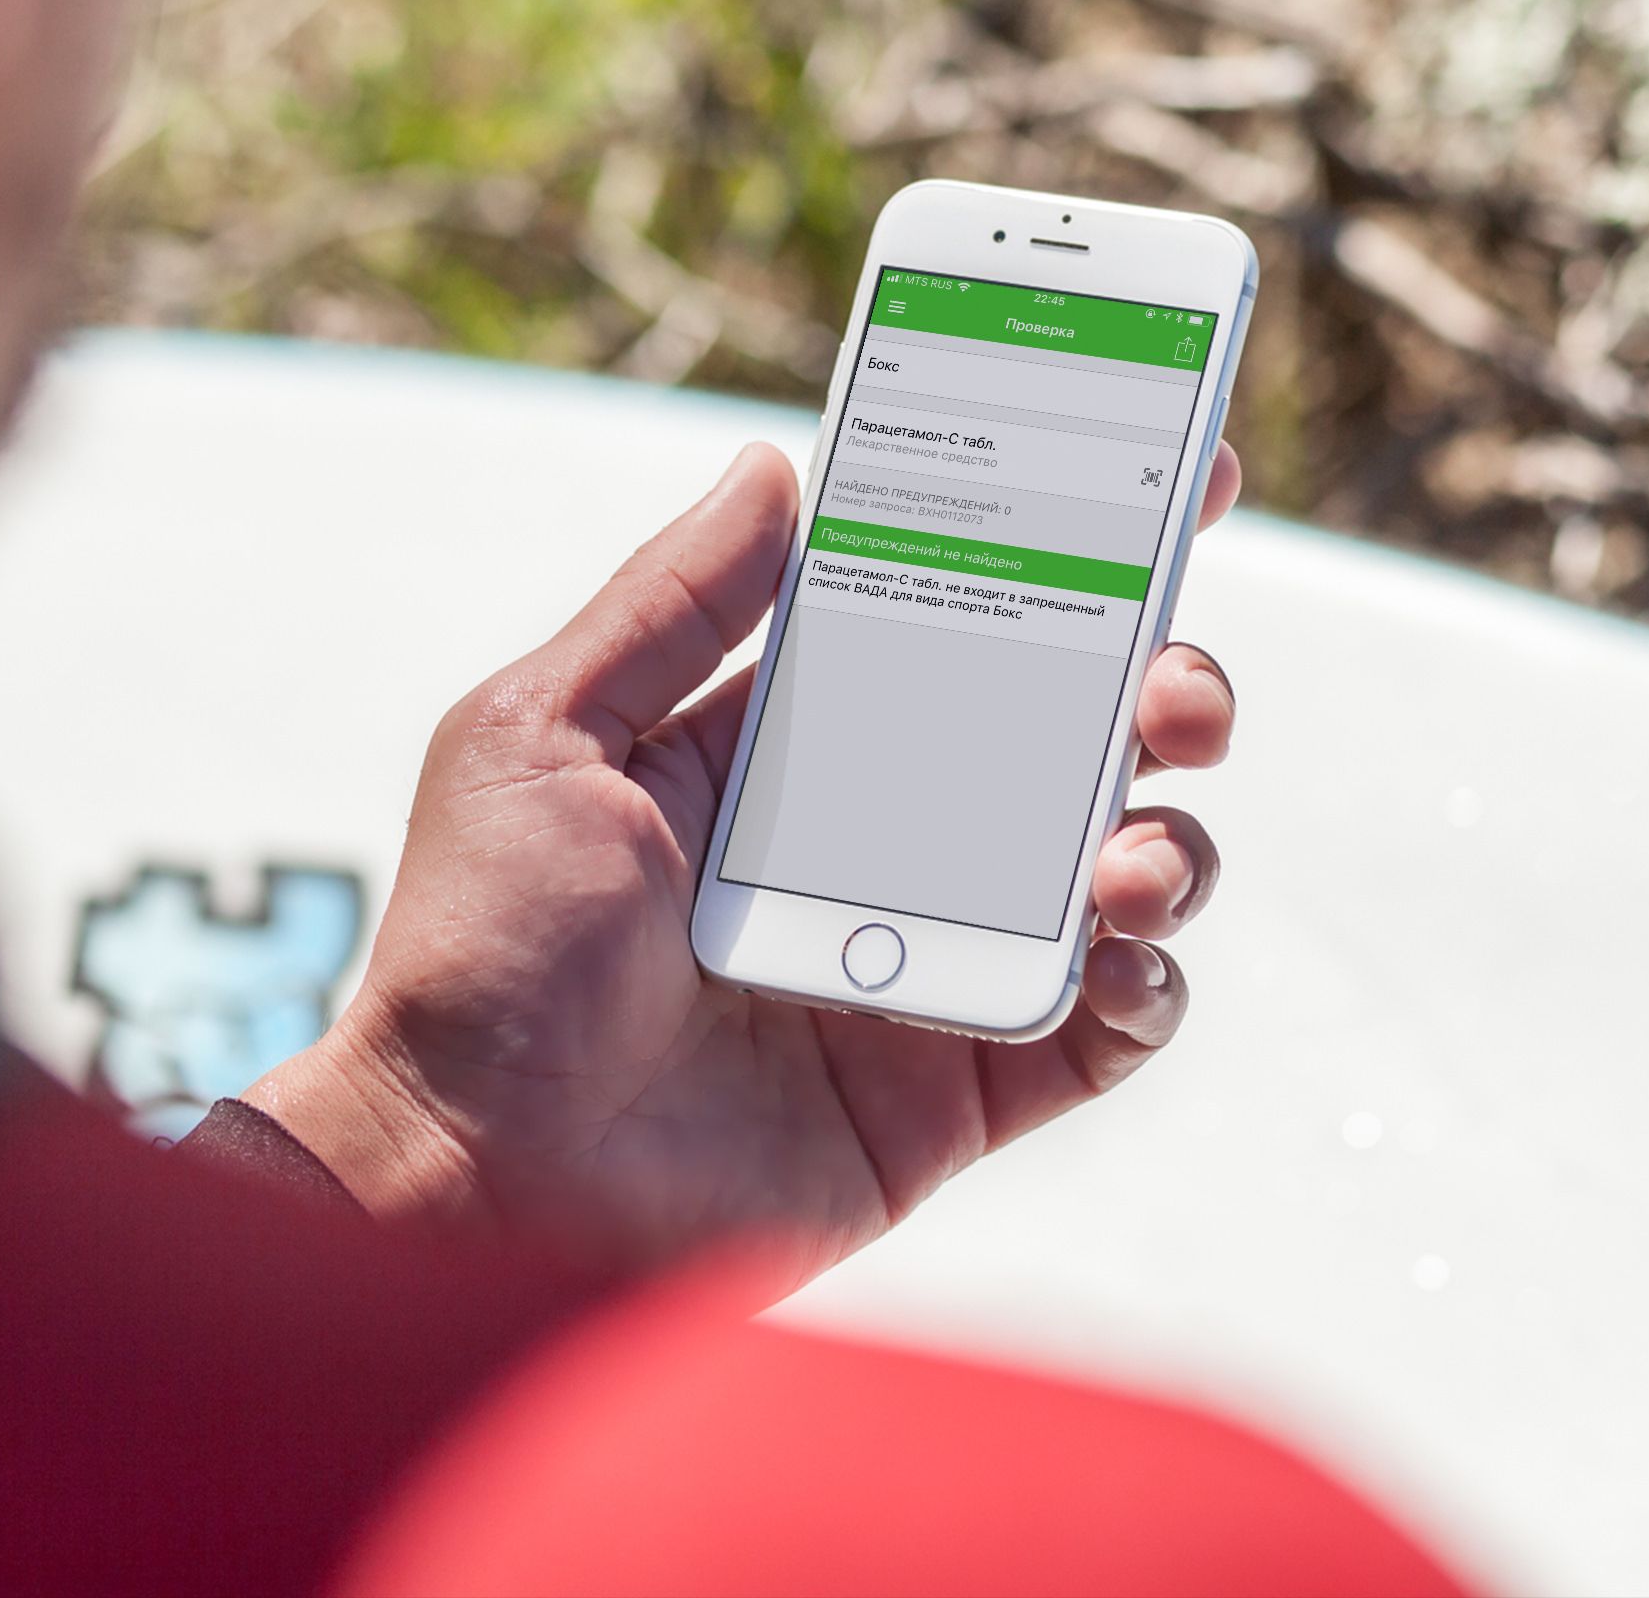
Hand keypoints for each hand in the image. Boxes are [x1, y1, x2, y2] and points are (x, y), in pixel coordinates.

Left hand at [249, 440, 1243, 1287]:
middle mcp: (875, 844)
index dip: (1066, 557)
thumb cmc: (481, 959)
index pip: (956, 623)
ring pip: (1115, 872)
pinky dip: (1146, 987)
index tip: (1166, 487)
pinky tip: (1116, 962)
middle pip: (1072, 739)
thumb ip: (670, 606)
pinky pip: (1103, 1029)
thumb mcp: (543, 738)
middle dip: (1161, 692)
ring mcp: (926, 964)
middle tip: (1173, 693)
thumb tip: (772, 467)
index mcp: (787, 749)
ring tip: (1125, 861)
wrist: (475, 1180)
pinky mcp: (957, 1090)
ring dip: (1166, 843)